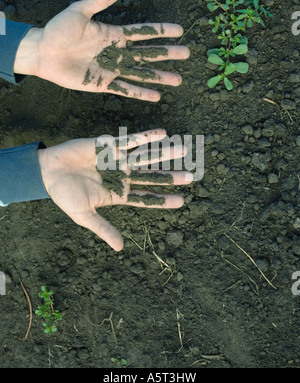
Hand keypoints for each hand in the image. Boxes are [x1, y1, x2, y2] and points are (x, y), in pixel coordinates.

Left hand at [14, 0, 189, 100]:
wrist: (44, 52)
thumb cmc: (59, 30)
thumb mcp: (79, 11)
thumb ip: (100, 0)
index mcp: (113, 34)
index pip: (143, 32)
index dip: (161, 30)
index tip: (179, 30)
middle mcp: (117, 52)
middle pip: (148, 53)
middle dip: (167, 53)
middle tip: (186, 54)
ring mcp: (112, 69)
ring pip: (141, 73)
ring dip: (159, 76)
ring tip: (178, 79)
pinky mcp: (103, 84)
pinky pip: (126, 89)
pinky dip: (141, 93)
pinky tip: (156, 96)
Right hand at [37, 129, 192, 250]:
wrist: (48, 171)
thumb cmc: (64, 194)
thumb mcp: (83, 215)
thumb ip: (103, 228)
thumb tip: (120, 248)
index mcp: (118, 194)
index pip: (145, 198)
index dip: (162, 200)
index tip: (182, 201)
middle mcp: (122, 176)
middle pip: (151, 177)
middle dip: (170, 177)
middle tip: (192, 176)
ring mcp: (118, 161)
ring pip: (146, 157)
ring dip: (164, 154)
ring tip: (184, 150)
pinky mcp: (109, 146)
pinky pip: (131, 140)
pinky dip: (146, 137)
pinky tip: (163, 133)